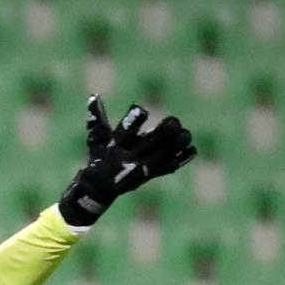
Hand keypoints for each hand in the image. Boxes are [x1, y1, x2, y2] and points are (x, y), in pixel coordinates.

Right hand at [57, 95, 197, 226]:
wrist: (98, 190)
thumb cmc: (98, 159)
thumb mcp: (96, 140)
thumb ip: (96, 118)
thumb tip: (94, 95)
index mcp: (114, 146)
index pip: (125, 130)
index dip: (135, 118)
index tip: (144, 110)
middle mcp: (128, 157)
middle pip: (153, 141)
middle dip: (167, 129)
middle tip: (173, 122)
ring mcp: (140, 168)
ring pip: (166, 153)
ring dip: (178, 142)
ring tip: (184, 135)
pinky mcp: (149, 176)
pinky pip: (169, 167)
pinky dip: (182, 158)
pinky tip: (190, 149)